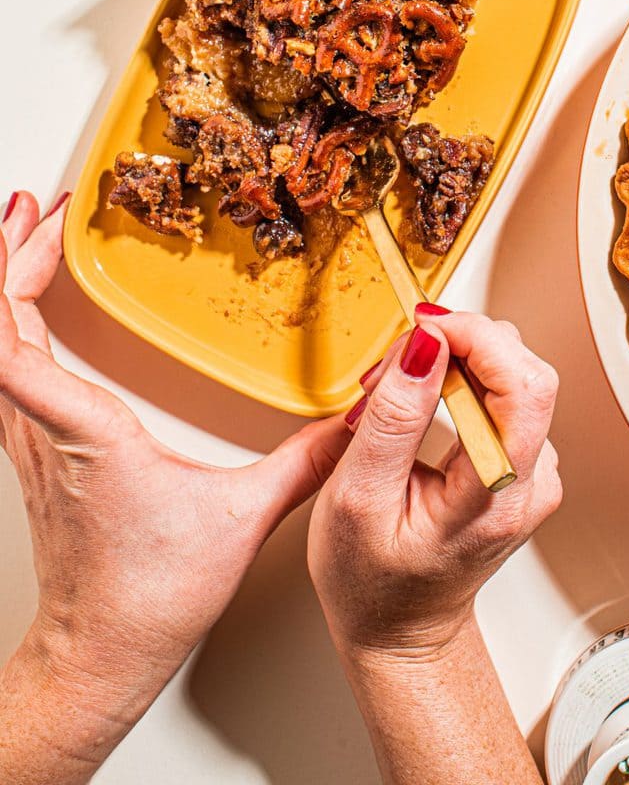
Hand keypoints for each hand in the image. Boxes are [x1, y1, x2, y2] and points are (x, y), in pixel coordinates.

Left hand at [0, 191, 350, 734]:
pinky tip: (30, 308)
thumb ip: (304, 462)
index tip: (44, 223)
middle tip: (38, 204)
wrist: (97, 659)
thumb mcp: (241, 521)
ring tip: (29, 233)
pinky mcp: (38, 455)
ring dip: (4, 285)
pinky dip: (11, 323)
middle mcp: (46, 432)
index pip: (13, 347)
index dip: (12, 275)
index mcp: (84, 434)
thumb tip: (357, 419)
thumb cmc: (149, 599)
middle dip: (9, 255)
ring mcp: (33, 444)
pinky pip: (7, 372)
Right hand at [308, 307, 560, 659]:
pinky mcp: (522, 462)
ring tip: (394, 393)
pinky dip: (459, 380)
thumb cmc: (372, 582)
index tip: (421, 328)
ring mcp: (533, 472)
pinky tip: (419, 405)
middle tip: (392, 368)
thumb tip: (423, 344)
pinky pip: (503, 393)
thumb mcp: (357, 498)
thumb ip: (393, 418)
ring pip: (512, 374)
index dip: (475, 336)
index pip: (523, 384)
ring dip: (453, 361)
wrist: (400, 631)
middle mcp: (531, 482)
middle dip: (457, 343)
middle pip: (523, 369)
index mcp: (497, 495)